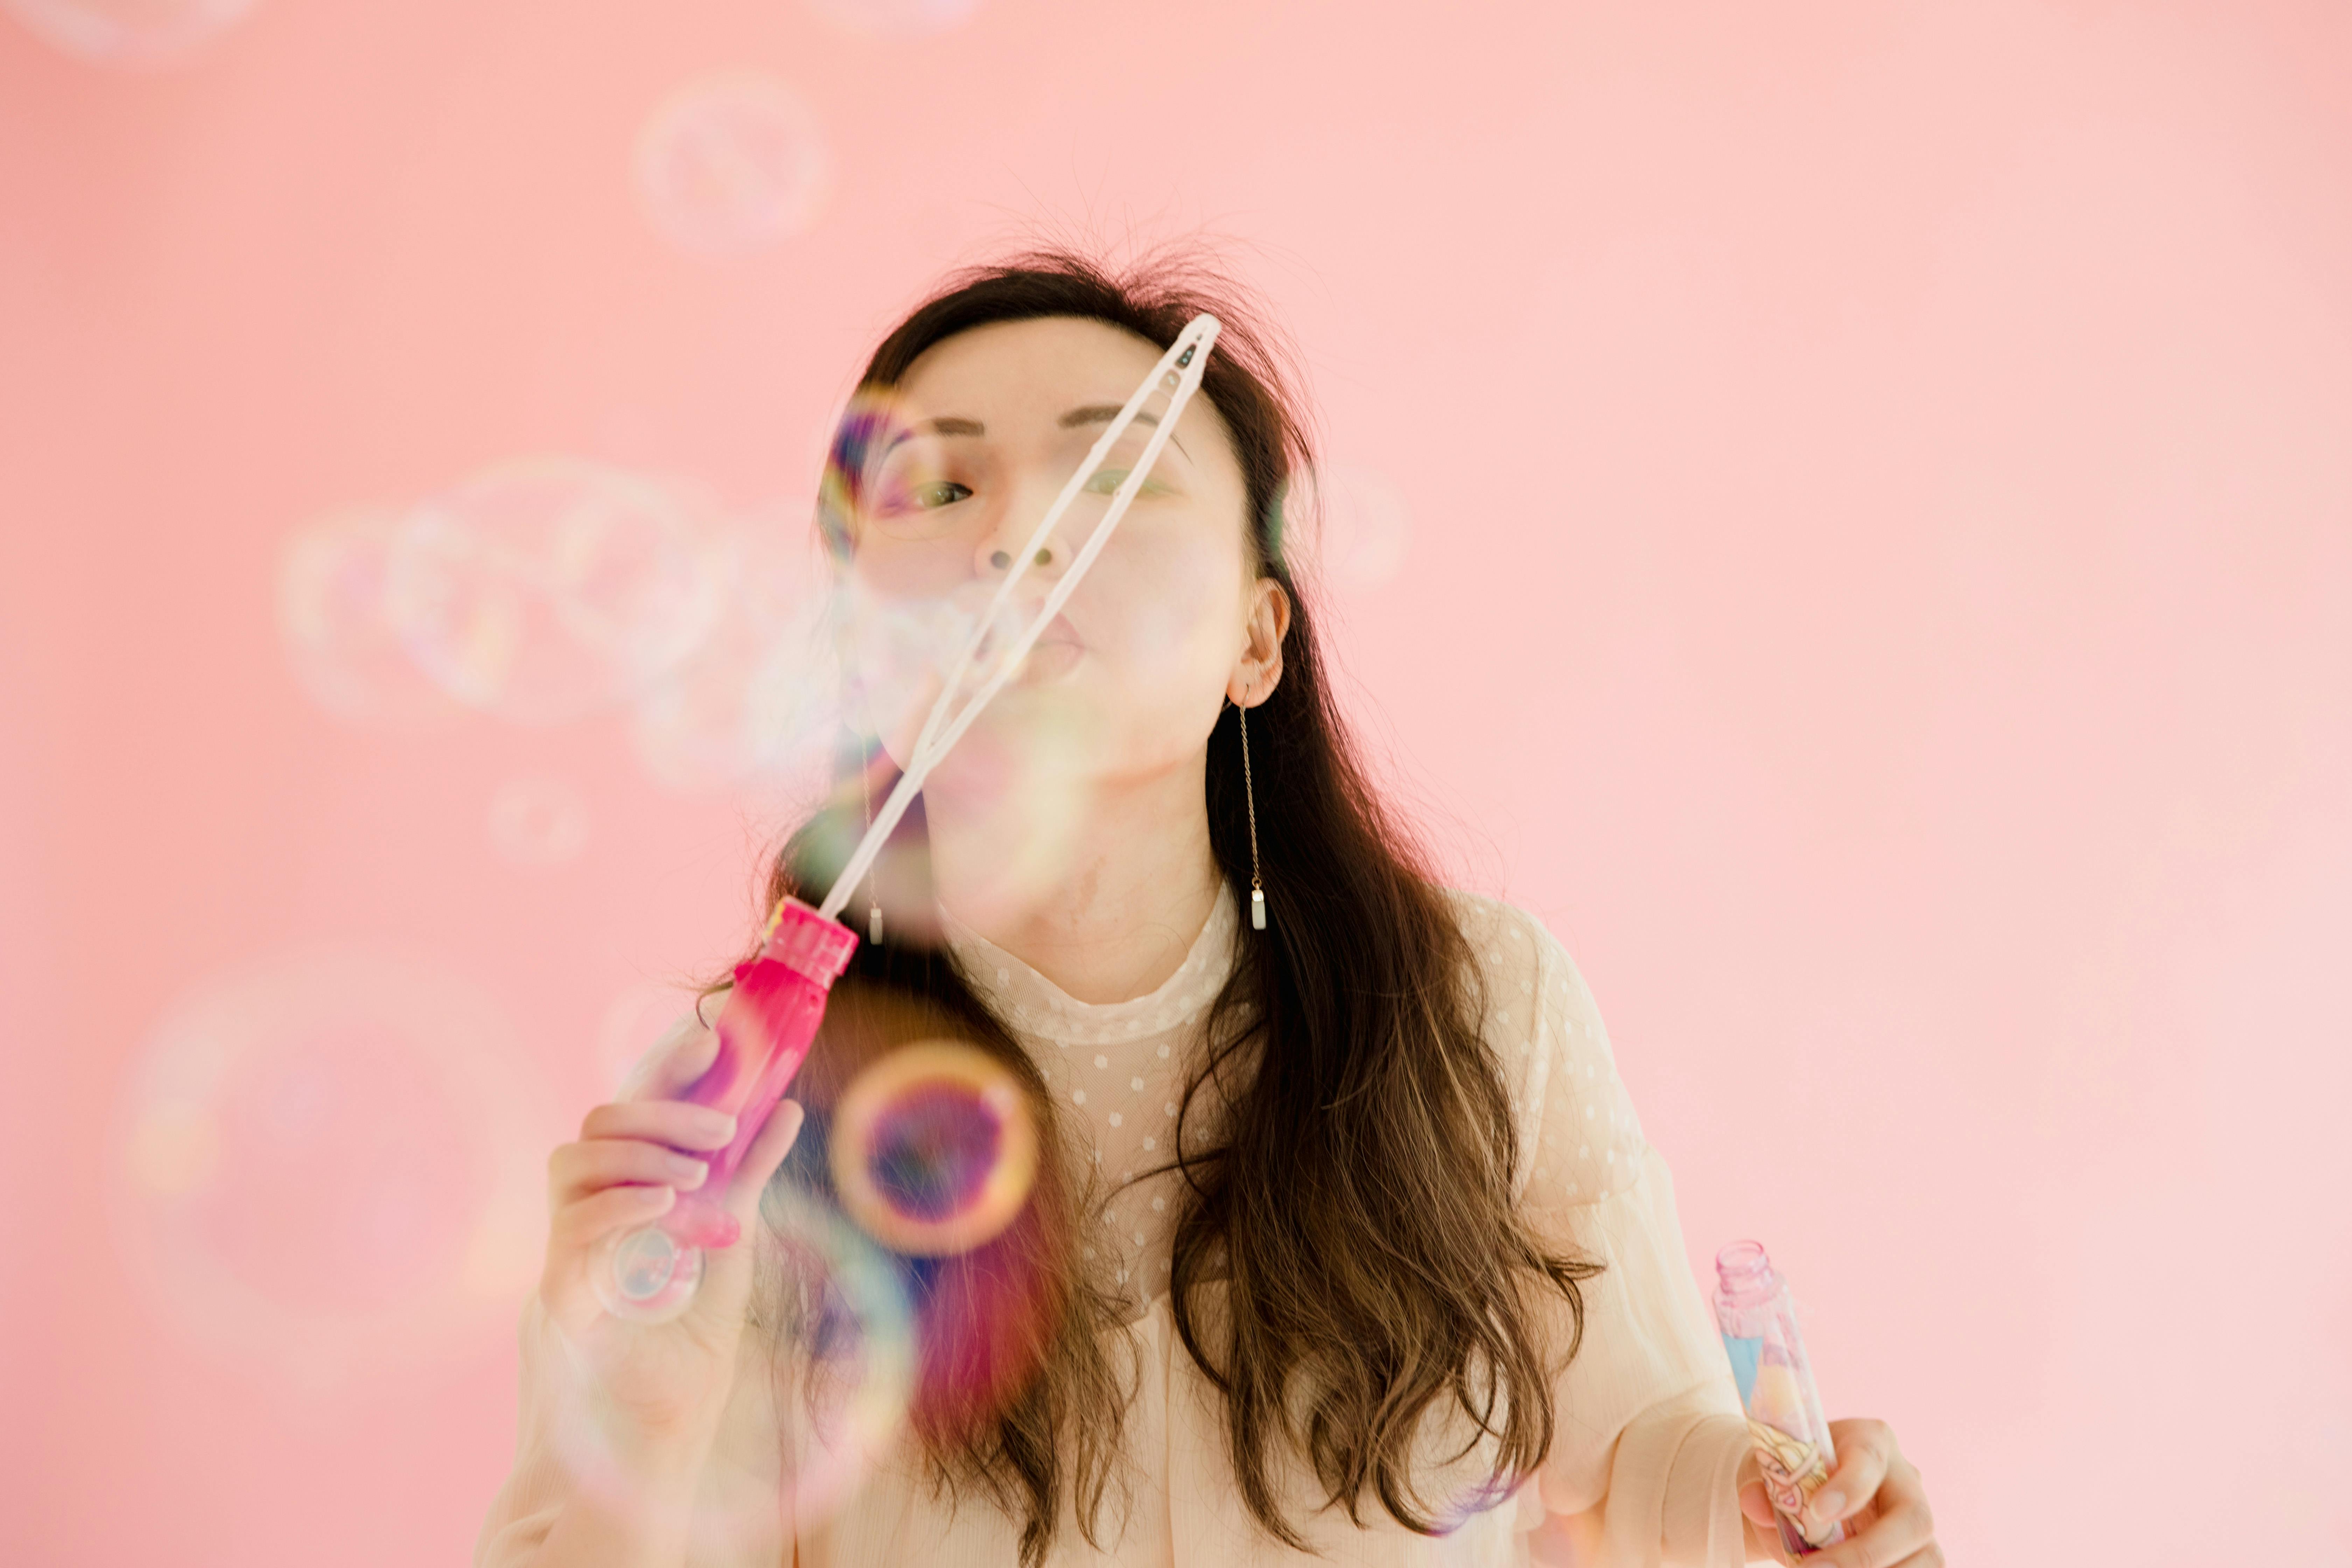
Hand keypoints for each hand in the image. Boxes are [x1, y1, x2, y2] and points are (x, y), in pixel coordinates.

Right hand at [533, 1013, 808, 1448]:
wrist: (649, 1461)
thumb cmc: (684, 1370)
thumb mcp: (730, 1258)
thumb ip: (746, 1187)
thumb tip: (783, 1109)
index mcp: (626, 1208)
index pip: (631, 1116)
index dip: (663, 1069)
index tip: (711, 1037)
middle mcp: (588, 1223)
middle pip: (595, 1124)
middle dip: (659, 1108)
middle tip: (721, 1128)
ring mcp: (566, 1256)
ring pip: (572, 1162)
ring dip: (641, 1153)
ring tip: (697, 1176)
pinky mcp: (558, 1299)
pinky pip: (573, 1228)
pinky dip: (622, 1204)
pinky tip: (667, 1207)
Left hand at [1738, 1417, 1938, 1567]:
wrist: (1804, 1494)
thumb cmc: (1791, 1474)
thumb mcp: (1771, 1471)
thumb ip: (1761, 1486)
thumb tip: (1753, 1501)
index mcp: (1869, 1440)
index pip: (1868, 1459)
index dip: (1849, 1487)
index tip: (1816, 1513)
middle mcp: (1905, 1478)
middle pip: (1913, 1518)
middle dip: (1867, 1552)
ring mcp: (1918, 1520)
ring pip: (1927, 1557)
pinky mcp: (1919, 1552)